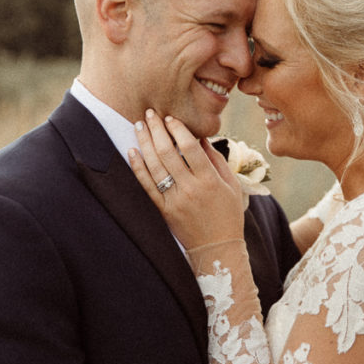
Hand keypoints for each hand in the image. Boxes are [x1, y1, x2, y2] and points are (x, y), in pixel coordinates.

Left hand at [129, 109, 244, 249]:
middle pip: (168, 152)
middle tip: (149, 114)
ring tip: (138, 126)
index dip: (178, 129)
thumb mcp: (231, 185)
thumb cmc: (228, 214)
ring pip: (154, 166)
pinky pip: (146, 186)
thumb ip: (216, 160)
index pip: (189, 147)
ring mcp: (174, 200)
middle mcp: (190, 189)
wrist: (217, 249)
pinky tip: (132, 152)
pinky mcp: (163, 211)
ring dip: (144, 143)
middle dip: (157, 129)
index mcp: (209, 180)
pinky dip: (137, 167)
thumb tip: (200, 138)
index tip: (170, 117)